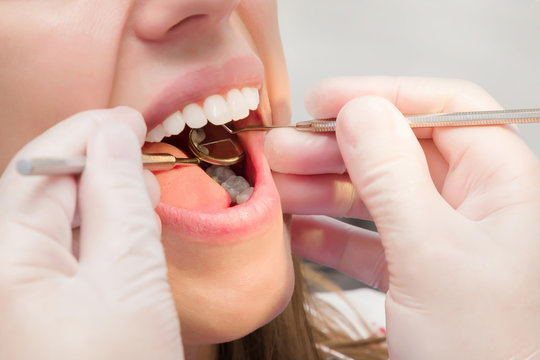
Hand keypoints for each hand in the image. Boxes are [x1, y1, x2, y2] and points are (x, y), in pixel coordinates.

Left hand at [0, 108, 182, 359]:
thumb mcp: (130, 280)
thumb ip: (119, 198)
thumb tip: (115, 134)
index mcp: (2, 256)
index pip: (41, 166)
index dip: (91, 132)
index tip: (134, 119)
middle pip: (37, 188)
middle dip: (94, 164)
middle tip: (145, 161)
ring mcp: (8, 285)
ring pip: (45, 218)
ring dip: (94, 197)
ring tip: (139, 195)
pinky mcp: (24, 302)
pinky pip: (50, 250)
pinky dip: (88, 232)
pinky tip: (117, 234)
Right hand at [265, 77, 539, 358]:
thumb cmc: (487, 351)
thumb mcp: (431, 254)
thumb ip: (392, 176)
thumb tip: (358, 112)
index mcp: (503, 184)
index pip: (444, 110)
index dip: (381, 97)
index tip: (322, 101)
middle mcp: (477, 206)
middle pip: (400, 153)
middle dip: (336, 148)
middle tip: (282, 148)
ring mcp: (446, 242)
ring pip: (379, 197)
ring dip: (325, 189)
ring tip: (279, 186)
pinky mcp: (420, 277)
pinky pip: (372, 242)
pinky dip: (334, 234)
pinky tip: (302, 231)